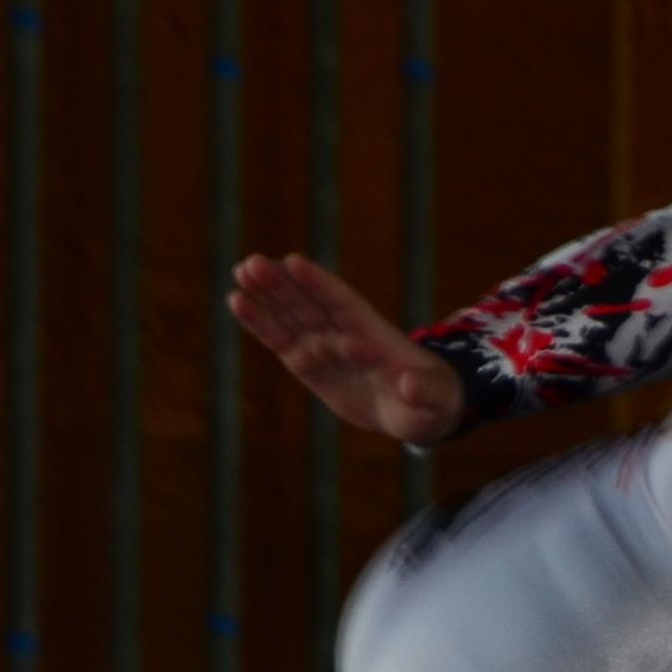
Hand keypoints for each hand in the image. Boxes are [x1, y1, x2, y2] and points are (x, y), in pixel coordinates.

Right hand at [228, 252, 468, 445]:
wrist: (418, 408)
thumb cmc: (432, 401)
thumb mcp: (434, 401)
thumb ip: (424, 391)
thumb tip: (410, 384)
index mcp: (375, 336)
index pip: (343, 305)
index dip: (320, 284)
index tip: (294, 263)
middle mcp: (345, 333)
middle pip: (311, 304)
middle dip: (283, 285)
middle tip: (252, 263)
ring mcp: (325, 346)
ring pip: (291, 316)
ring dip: (266, 296)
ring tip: (240, 272)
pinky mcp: (309, 364)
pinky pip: (281, 340)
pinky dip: (260, 323)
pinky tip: (237, 301)